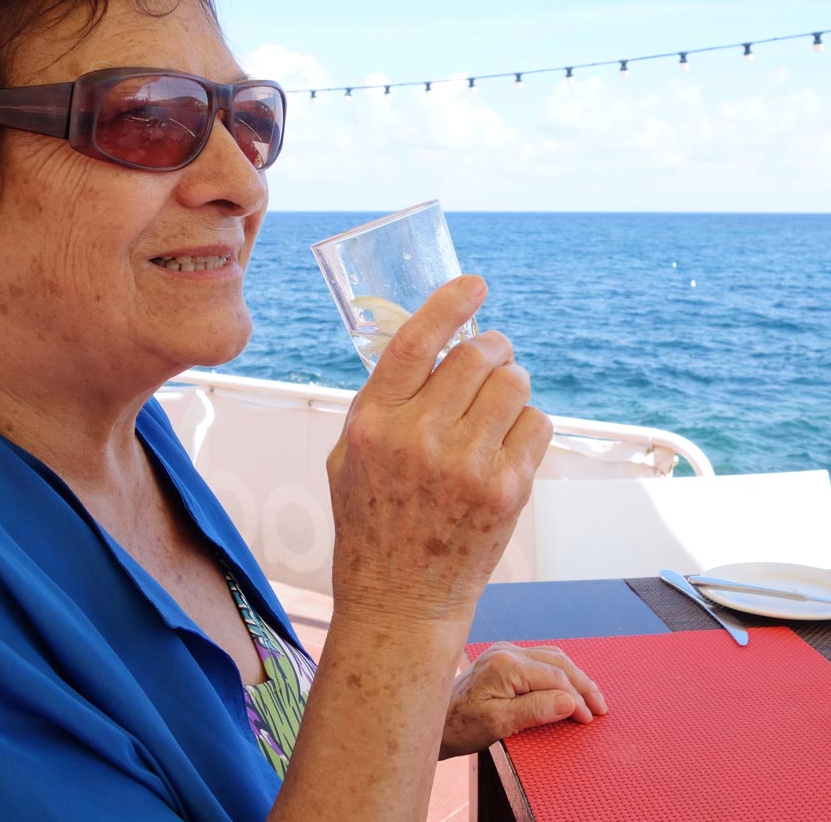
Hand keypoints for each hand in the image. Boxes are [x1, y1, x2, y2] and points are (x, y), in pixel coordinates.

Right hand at [326, 275, 552, 624]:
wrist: (400, 601)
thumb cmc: (370, 526)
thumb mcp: (348, 456)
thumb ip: (380, 402)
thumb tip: (428, 350)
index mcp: (373, 423)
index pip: (415, 342)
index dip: (449, 304)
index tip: (475, 285)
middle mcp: (418, 438)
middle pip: (476, 355)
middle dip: (492, 346)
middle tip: (493, 354)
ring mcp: (466, 465)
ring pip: (514, 384)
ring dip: (512, 379)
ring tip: (501, 397)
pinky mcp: (506, 491)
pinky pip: (537, 424)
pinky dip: (528, 422)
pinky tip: (508, 440)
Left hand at [440, 642, 608, 757]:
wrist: (434, 720)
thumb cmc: (462, 725)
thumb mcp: (499, 724)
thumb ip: (535, 710)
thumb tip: (570, 701)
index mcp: (506, 664)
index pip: (555, 676)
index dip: (577, 697)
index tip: (590, 719)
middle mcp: (506, 651)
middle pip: (556, 661)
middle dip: (582, 683)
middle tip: (602, 707)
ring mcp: (503, 652)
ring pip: (550, 657)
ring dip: (573, 676)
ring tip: (591, 697)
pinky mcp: (502, 659)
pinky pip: (538, 661)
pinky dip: (558, 673)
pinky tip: (567, 687)